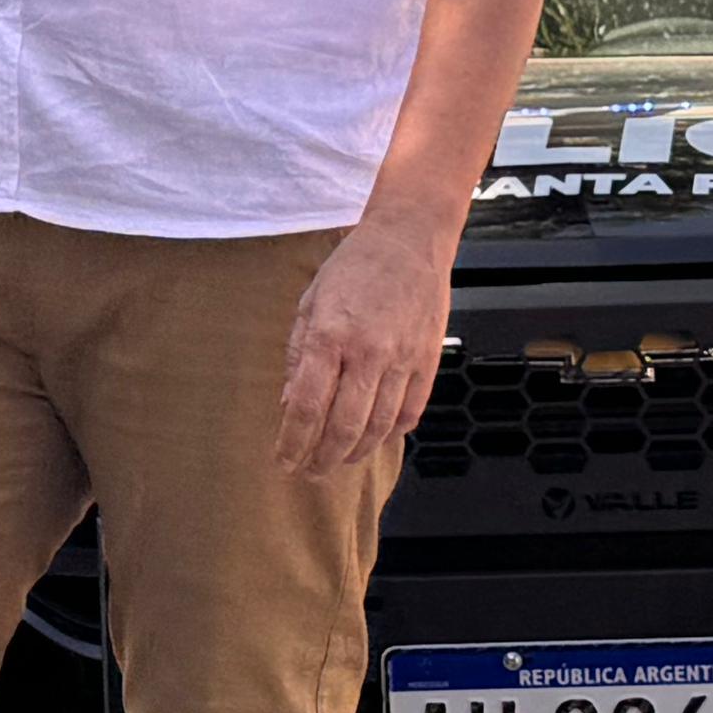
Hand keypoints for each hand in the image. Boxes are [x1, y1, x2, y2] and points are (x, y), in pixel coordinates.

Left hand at [276, 217, 452, 475]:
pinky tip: (374, 438)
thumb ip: (299, 356)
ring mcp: (403, 359)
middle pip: (344, 427)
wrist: (410, 240)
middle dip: (322, 459)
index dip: (293, 442)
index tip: (283, 462)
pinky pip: (410, 412)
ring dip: (355, 453)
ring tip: (338, 461)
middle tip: (309, 472)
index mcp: (330, 336)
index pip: (307, 407)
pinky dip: (390, 433)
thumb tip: (289, 404)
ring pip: (378, 427)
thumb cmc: (353, 268)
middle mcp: (369, 353)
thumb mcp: (309, 303)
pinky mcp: (428, 361)